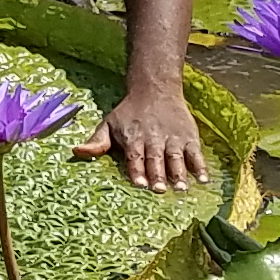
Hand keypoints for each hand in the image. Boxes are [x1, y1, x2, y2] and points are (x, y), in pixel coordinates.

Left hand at [76, 84, 208, 191]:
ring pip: (176, 157)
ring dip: (179, 173)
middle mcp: (154, 138)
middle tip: (159, 190)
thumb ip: (96, 142)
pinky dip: (200, 166)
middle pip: (155, 158)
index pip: (135, 156)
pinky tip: (203, 179)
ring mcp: (173, 138)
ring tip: (181, 188)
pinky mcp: (188, 136)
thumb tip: (75, 151)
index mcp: (133, 137)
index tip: (139, 184)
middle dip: (157, 174)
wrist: (155, 89)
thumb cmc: (129, 113)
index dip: (137, 170)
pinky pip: (196, 153)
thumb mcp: (109, 124)